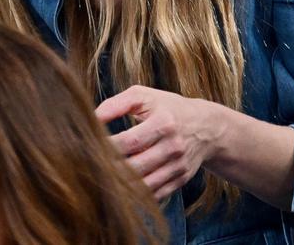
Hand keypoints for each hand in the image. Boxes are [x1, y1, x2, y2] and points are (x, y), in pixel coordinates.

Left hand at [96, 85, 225, 200]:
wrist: (206, 127)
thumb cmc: (167, 108)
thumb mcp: (144, 96)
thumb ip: (116, 103)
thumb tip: (92, 117)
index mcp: (164, 123)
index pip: (129, 141)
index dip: (106, 148)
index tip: (88, 149)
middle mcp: (173, 147)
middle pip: (135, 167)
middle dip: (109, 170)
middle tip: (88, 169)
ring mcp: (178, 167)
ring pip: (144, 186)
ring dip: (120, 187)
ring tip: (99, 182)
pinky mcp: (180, 180)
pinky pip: (154, 195)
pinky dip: (136, 197)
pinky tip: (119, 191)